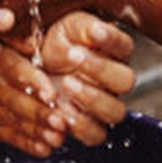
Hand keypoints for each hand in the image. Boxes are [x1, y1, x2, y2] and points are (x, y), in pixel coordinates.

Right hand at [0, 39, 72, 158]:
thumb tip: (35, 41)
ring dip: (38, 132)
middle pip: (17, 102)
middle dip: (40, 114)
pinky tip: (44, 149)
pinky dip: (26, 144)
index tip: (51, 94)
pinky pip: (7, 136)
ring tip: (57, 138)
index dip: (34, 84)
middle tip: (61, 122)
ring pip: (15, 122)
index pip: (15, 72)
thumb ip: (16, 39)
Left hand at [38, 10, 135, 144]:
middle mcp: (113, 79)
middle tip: (74, 58)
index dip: (111, 40)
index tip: (93, 32)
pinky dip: (80, 127)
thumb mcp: (68, 27)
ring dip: (92, 100)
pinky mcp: (88, 124)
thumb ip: (84, 28)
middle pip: (126, 81)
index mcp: (113, 51)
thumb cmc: (56, 44)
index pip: (124, 45)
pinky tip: (62, 113)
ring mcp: (103, 104)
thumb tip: (97, 30)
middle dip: (100, 71)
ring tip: (67, 85)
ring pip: (115, 112)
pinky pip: (96, 135)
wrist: (35, 67)